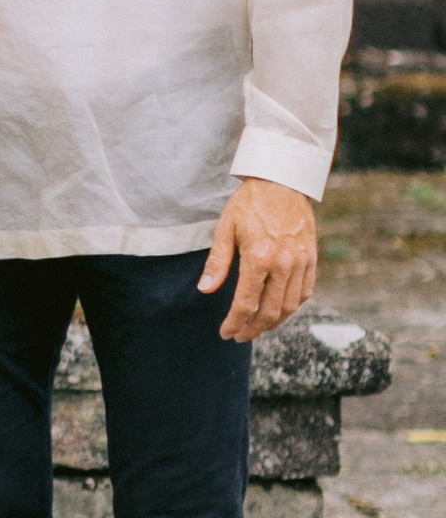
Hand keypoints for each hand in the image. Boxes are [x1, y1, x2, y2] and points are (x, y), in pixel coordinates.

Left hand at [199, 177, 318, 343]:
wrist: (283, 181)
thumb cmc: (249, 203)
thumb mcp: (225, 228)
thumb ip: (217, 263)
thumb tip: (205, 290)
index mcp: (259, 257)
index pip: (246, 304)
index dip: (234, 323)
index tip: (225, 333)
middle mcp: (283, 264)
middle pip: (269, 311)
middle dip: (253, 329)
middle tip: (239, 336)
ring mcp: (301, 262)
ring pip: (289, 307)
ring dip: (272, 323)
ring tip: (256, 328)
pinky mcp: (311, 259)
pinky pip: (305, 293)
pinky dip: (292, 307)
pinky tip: (278, 311)